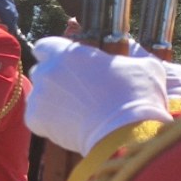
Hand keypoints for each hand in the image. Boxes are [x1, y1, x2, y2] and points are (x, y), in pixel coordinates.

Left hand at [25, 37, 171, 154]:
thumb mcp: (145, 66)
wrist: (126, 134)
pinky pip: (37, 118)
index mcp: (67, 53)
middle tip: (79, 91)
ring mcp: (39, 96)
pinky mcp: (35, 120)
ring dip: (53, 101)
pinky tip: (71, 126)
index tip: (69, 64)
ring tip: (79, 112)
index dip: (55, 54)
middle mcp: (47, 71)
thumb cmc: (138, 96)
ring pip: (40, 95)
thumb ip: (131, 54)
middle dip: (56, 78)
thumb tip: (132, 49)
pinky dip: (49, 122)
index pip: (46, 46)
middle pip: (42, 71)